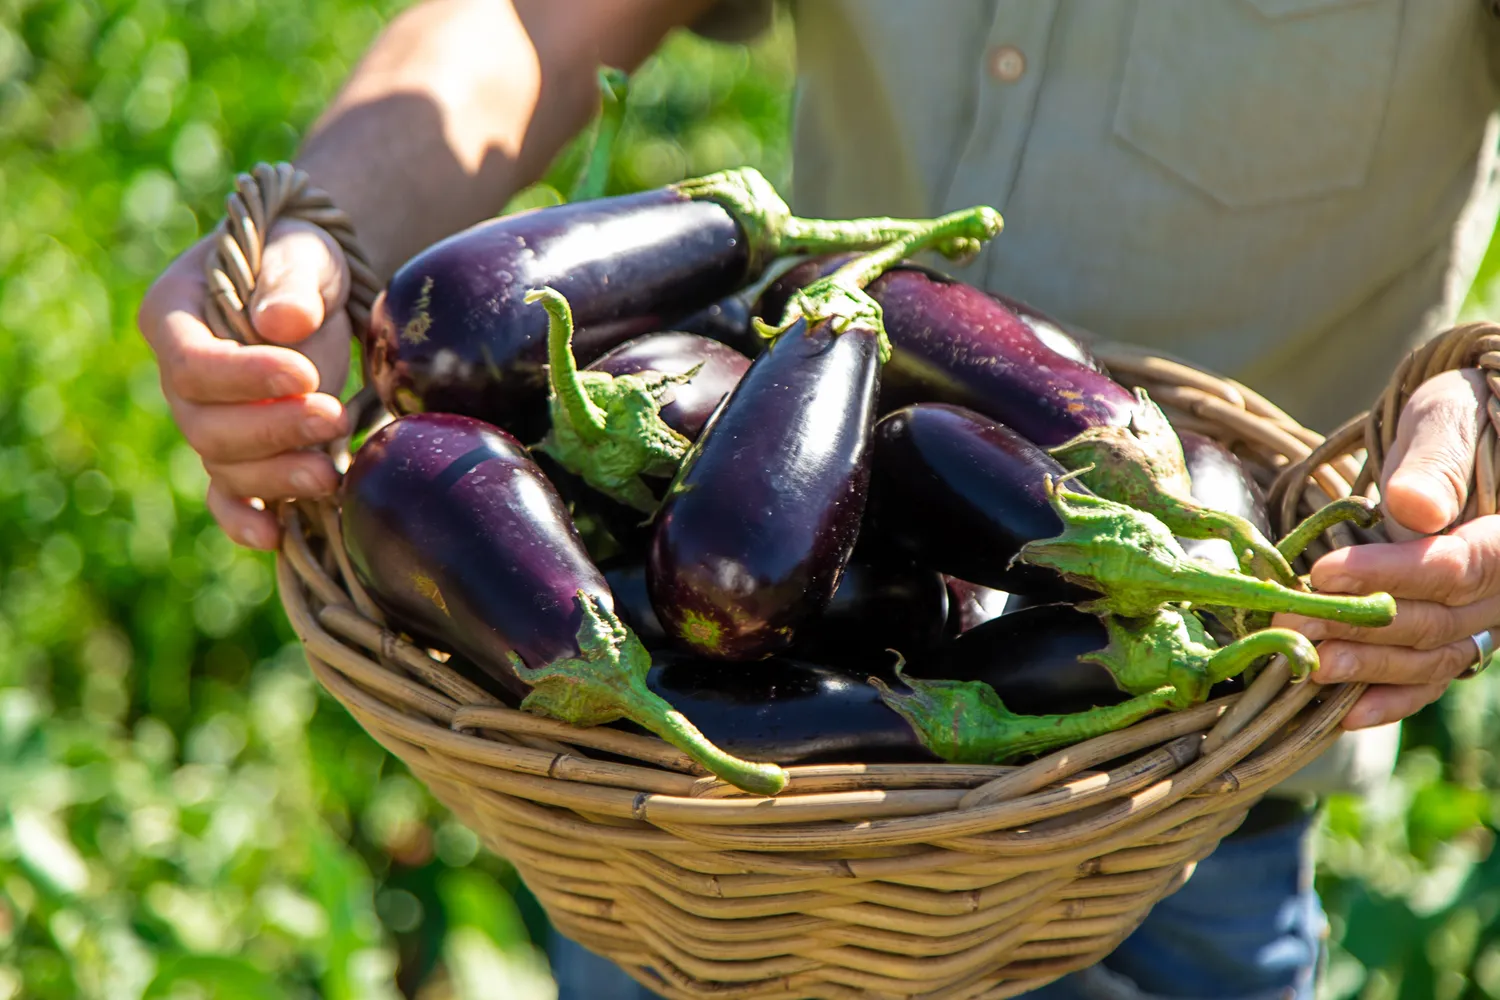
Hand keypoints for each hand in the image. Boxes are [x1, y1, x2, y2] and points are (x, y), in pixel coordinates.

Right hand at [138, 221, 353, 549]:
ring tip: (332, 473)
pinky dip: (249, 519)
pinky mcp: (243, 454)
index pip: (192, 364)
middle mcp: (179, 379)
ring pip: (225, 467)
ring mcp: (208, 421)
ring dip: (278, 475)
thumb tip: (283, 322)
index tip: (304, 374)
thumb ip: (292, 279)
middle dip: (271, 431)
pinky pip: (231, 496)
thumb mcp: (301, 248)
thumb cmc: (300, 255)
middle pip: (206, 426)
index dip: (245, 378)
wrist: (317, 286)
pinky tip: (276, 537)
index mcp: (173, 317)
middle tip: (333, 418)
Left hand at [1276, 368, 1495, 728]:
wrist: (1465, 439)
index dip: (1388, 575)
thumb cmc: (1457, 419)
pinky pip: (1428, 679)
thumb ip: (1435, 463)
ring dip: (1363, 664)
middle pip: (1434, 620)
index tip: (1323, 572)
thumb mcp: (1447, 420)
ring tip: (1303, 659)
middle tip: (1289, 621)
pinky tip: (1342, 712)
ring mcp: (1481, 618)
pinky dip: (1387, 698)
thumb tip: (1415, 507)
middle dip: (1357, 624)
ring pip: (1428, 657)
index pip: (1454, 568)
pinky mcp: (1452, 634)